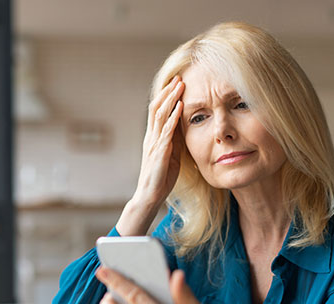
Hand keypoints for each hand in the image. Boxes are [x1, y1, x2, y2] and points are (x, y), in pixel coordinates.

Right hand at [135, 75, 183, 207]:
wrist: (150, 196)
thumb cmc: (161, 177)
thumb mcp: (171, 154)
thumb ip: (174, 140)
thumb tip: (182, 126)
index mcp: (153, 137)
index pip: (157, 111)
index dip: (165, 96)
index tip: (176, 83)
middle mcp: (151, 137)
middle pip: (156, 108)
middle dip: (168, 92)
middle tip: (178, 77)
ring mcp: (153, 144)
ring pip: (160, 115)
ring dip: (171, 99)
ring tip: (180, 86)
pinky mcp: (159, 153)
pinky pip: (166, 132)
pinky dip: (173, 117)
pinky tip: (180, 107)